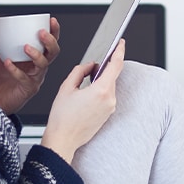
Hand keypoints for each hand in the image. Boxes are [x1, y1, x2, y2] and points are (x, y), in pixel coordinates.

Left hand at [0, 13, 59, 115]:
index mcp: (31, 55)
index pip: (48, 42)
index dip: (54, 31)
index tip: (51, 20)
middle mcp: (35, 67)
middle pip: (53, 52)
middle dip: (50, 41)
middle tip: (41, 33)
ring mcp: (33, 78)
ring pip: (43, 65)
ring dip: (37, 54)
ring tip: (25, 47)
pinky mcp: (27, 89)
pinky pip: (25, 78)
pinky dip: (16, 70)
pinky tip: (8, 62)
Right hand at [41, 39, 124, 163]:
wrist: (63, 140)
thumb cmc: (62, 118)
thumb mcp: (66, 87)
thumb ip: (80, 71)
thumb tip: (90, 66)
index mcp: (101, 91)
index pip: (116, 66)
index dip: (119, 52)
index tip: (120, 43)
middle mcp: (110, 100)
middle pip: (112, 76)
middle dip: (103, 69)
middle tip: (90, 67)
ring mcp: (110, 108)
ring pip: (109, 87)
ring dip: (100, 81)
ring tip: (83, 86)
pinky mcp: (108, 115)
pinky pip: (107, 97)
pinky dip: (100, 91)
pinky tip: (86, 96)